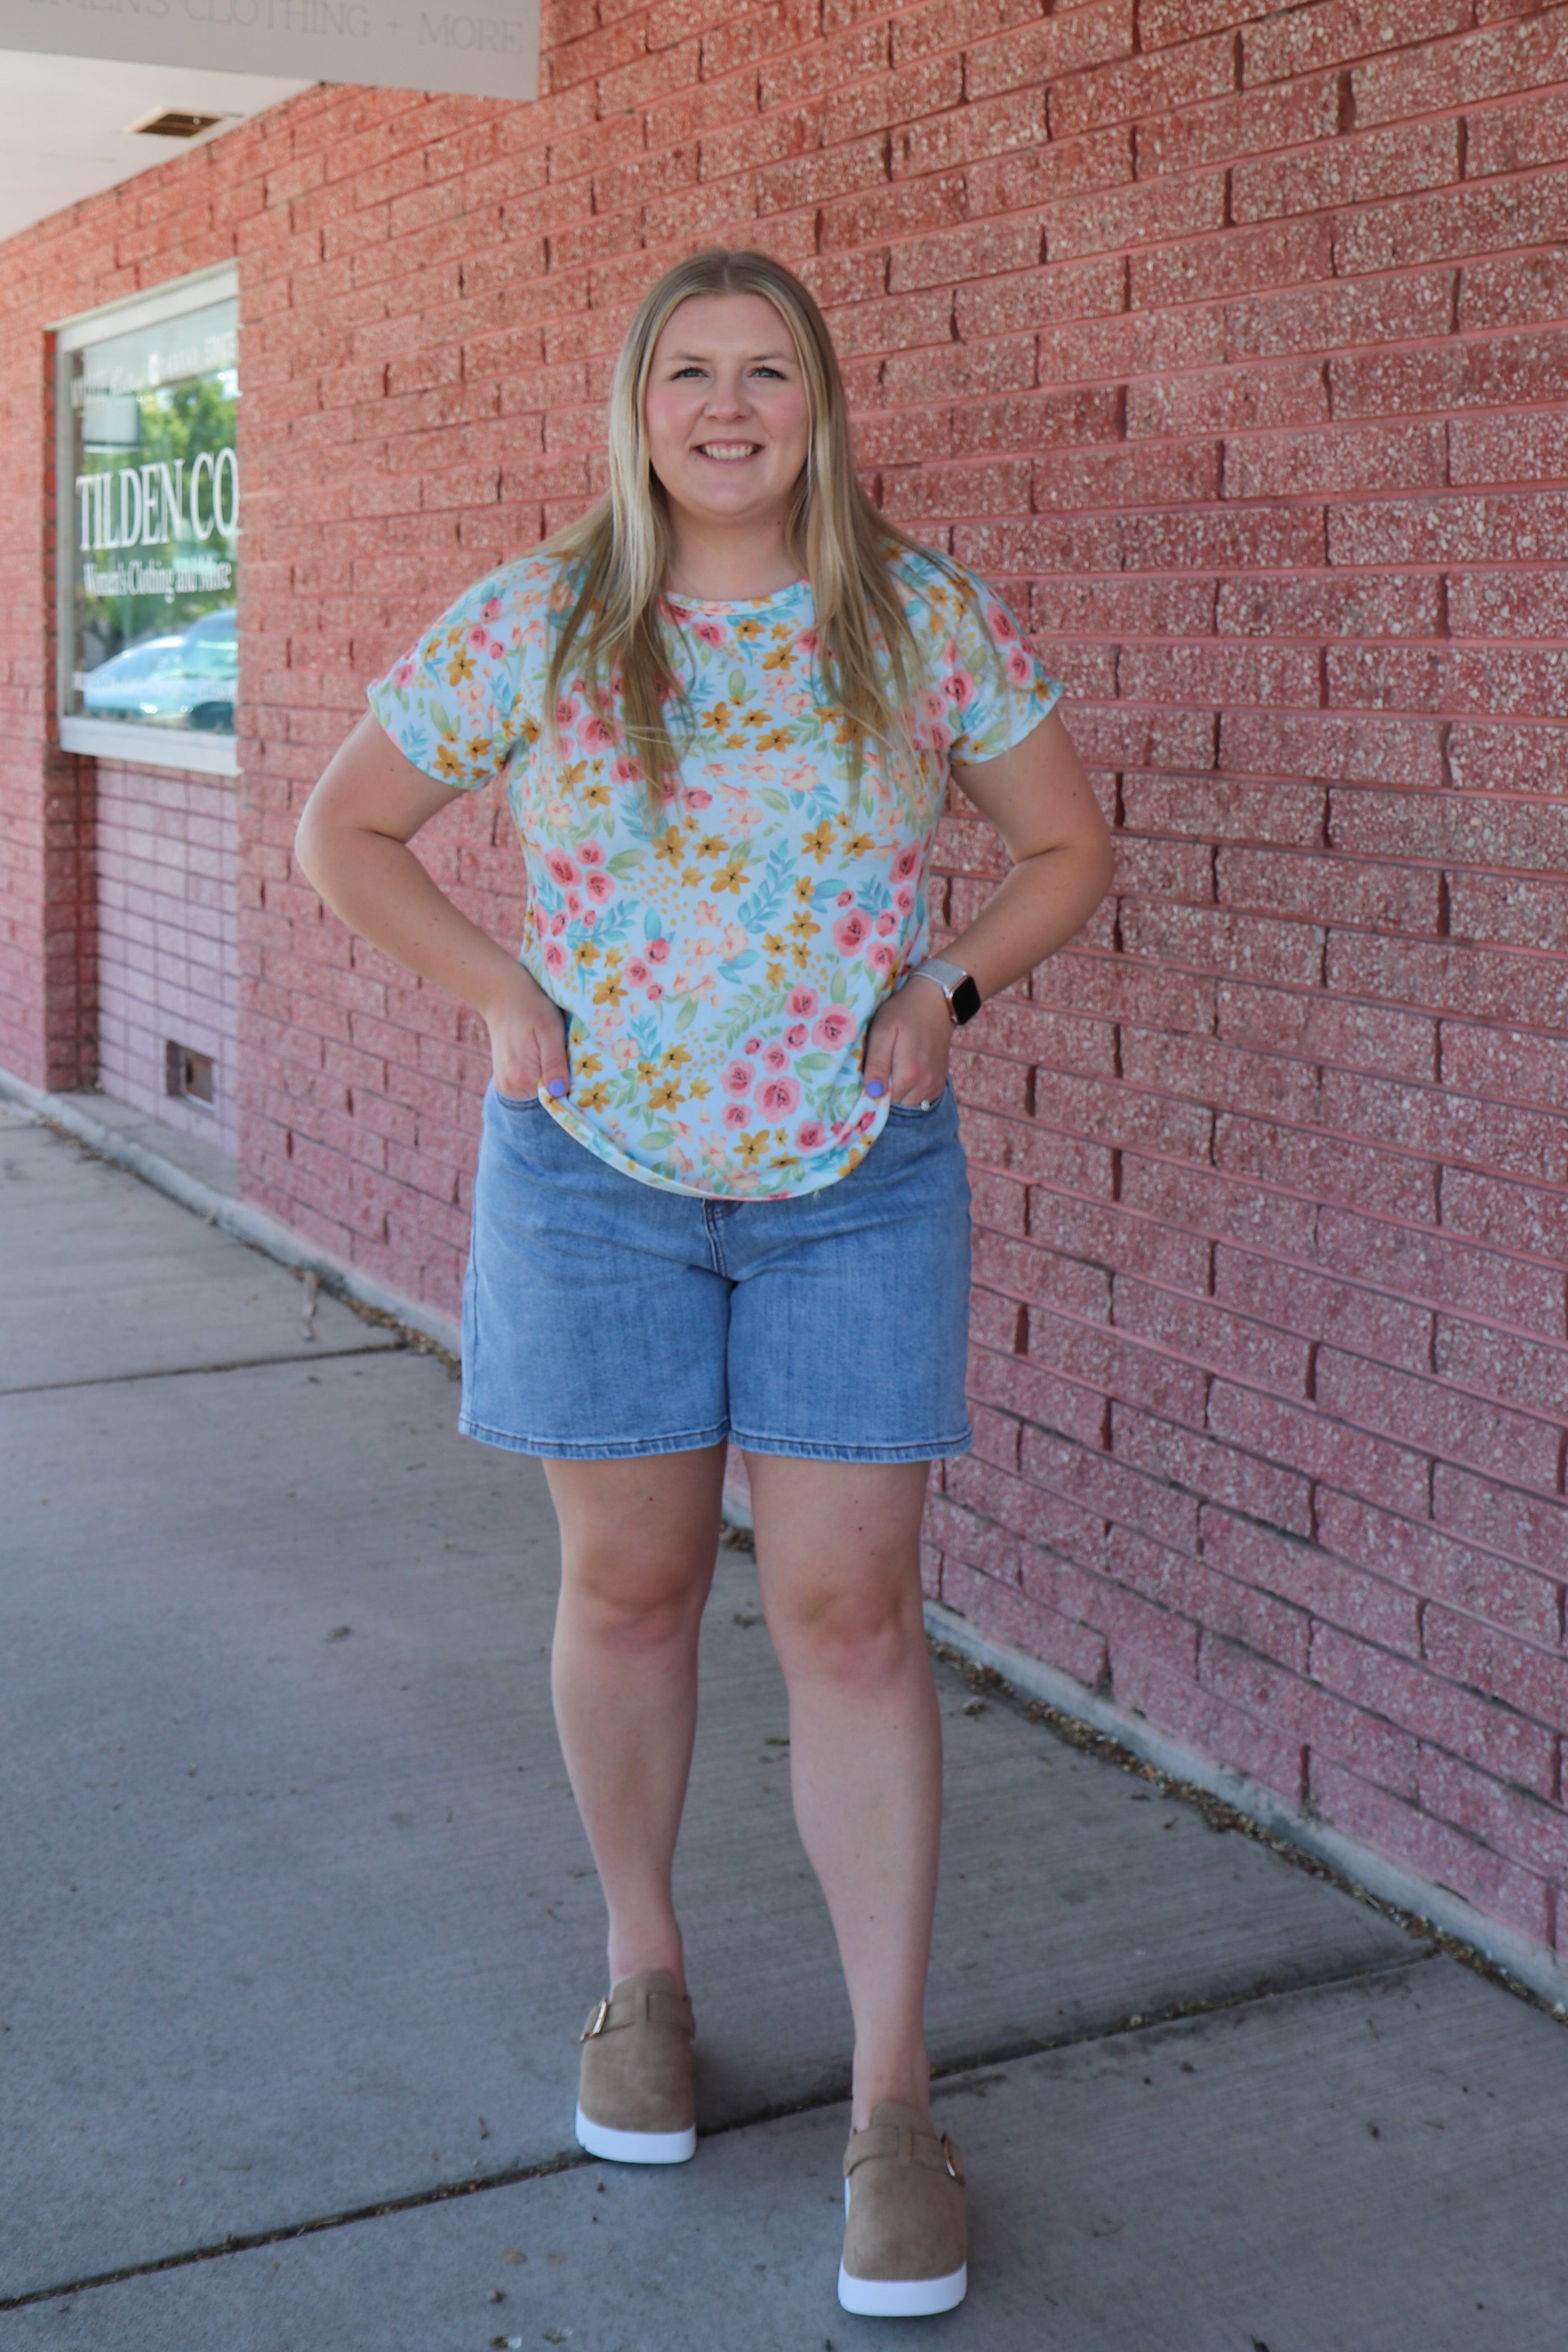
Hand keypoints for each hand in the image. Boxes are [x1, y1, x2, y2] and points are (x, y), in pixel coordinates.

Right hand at [483, 964, 570, 1100]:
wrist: (503, 995)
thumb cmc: (531, 1008)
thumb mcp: (549, 1030)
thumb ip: (554, 1062)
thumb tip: (559, 1092)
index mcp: (523, 1078)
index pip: (557, 1098)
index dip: (570, 1084)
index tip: (575, 1066)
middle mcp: (511, 1087)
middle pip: (547, 1096)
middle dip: (559, 1081)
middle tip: (563, 1053)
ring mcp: (506, 1086)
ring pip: (538, 1092)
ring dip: (548, 1077)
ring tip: (548, 1052)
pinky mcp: (504, 1081)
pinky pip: (528, 1087)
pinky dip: (537, 1075)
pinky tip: (539, 1055)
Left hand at [862, 975, 952, 1106]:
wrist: (936, 1001)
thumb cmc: (903, 1012)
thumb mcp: (883, 1030)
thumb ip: (877, 1063)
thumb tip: (872, 1093)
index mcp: (908, 1075)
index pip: (882, 1103)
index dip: (870, 1096)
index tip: (863, 1083)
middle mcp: (924, 1086)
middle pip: (895, 1107)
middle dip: (883, 1097)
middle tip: (876, 1074)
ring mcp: (934, 1086)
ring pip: (908, 1106)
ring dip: (897, 1096)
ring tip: (890, 1073)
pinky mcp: (939, 1084)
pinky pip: (921, 1101)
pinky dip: (910, 1094)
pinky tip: (904, 1076)